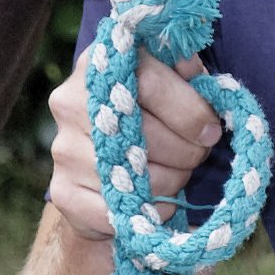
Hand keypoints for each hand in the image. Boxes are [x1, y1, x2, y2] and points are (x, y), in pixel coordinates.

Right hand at [42, 37, 218, 237]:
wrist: (103, 154)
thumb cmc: (148, 109)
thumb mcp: (170, 76)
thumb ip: (185, 69)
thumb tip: (195, 76)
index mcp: (99, 63)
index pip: (150, 83)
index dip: (190, 111)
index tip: (211, 130)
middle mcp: (71, 102)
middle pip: (147, 135)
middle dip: (187, 151)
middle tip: (196, 154)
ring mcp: (65, 148)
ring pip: (140, 178)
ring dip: (173, 182)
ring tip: (175, 172)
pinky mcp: (63, 191)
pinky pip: (121, 211)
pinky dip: (150, 211)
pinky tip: (155, 199)